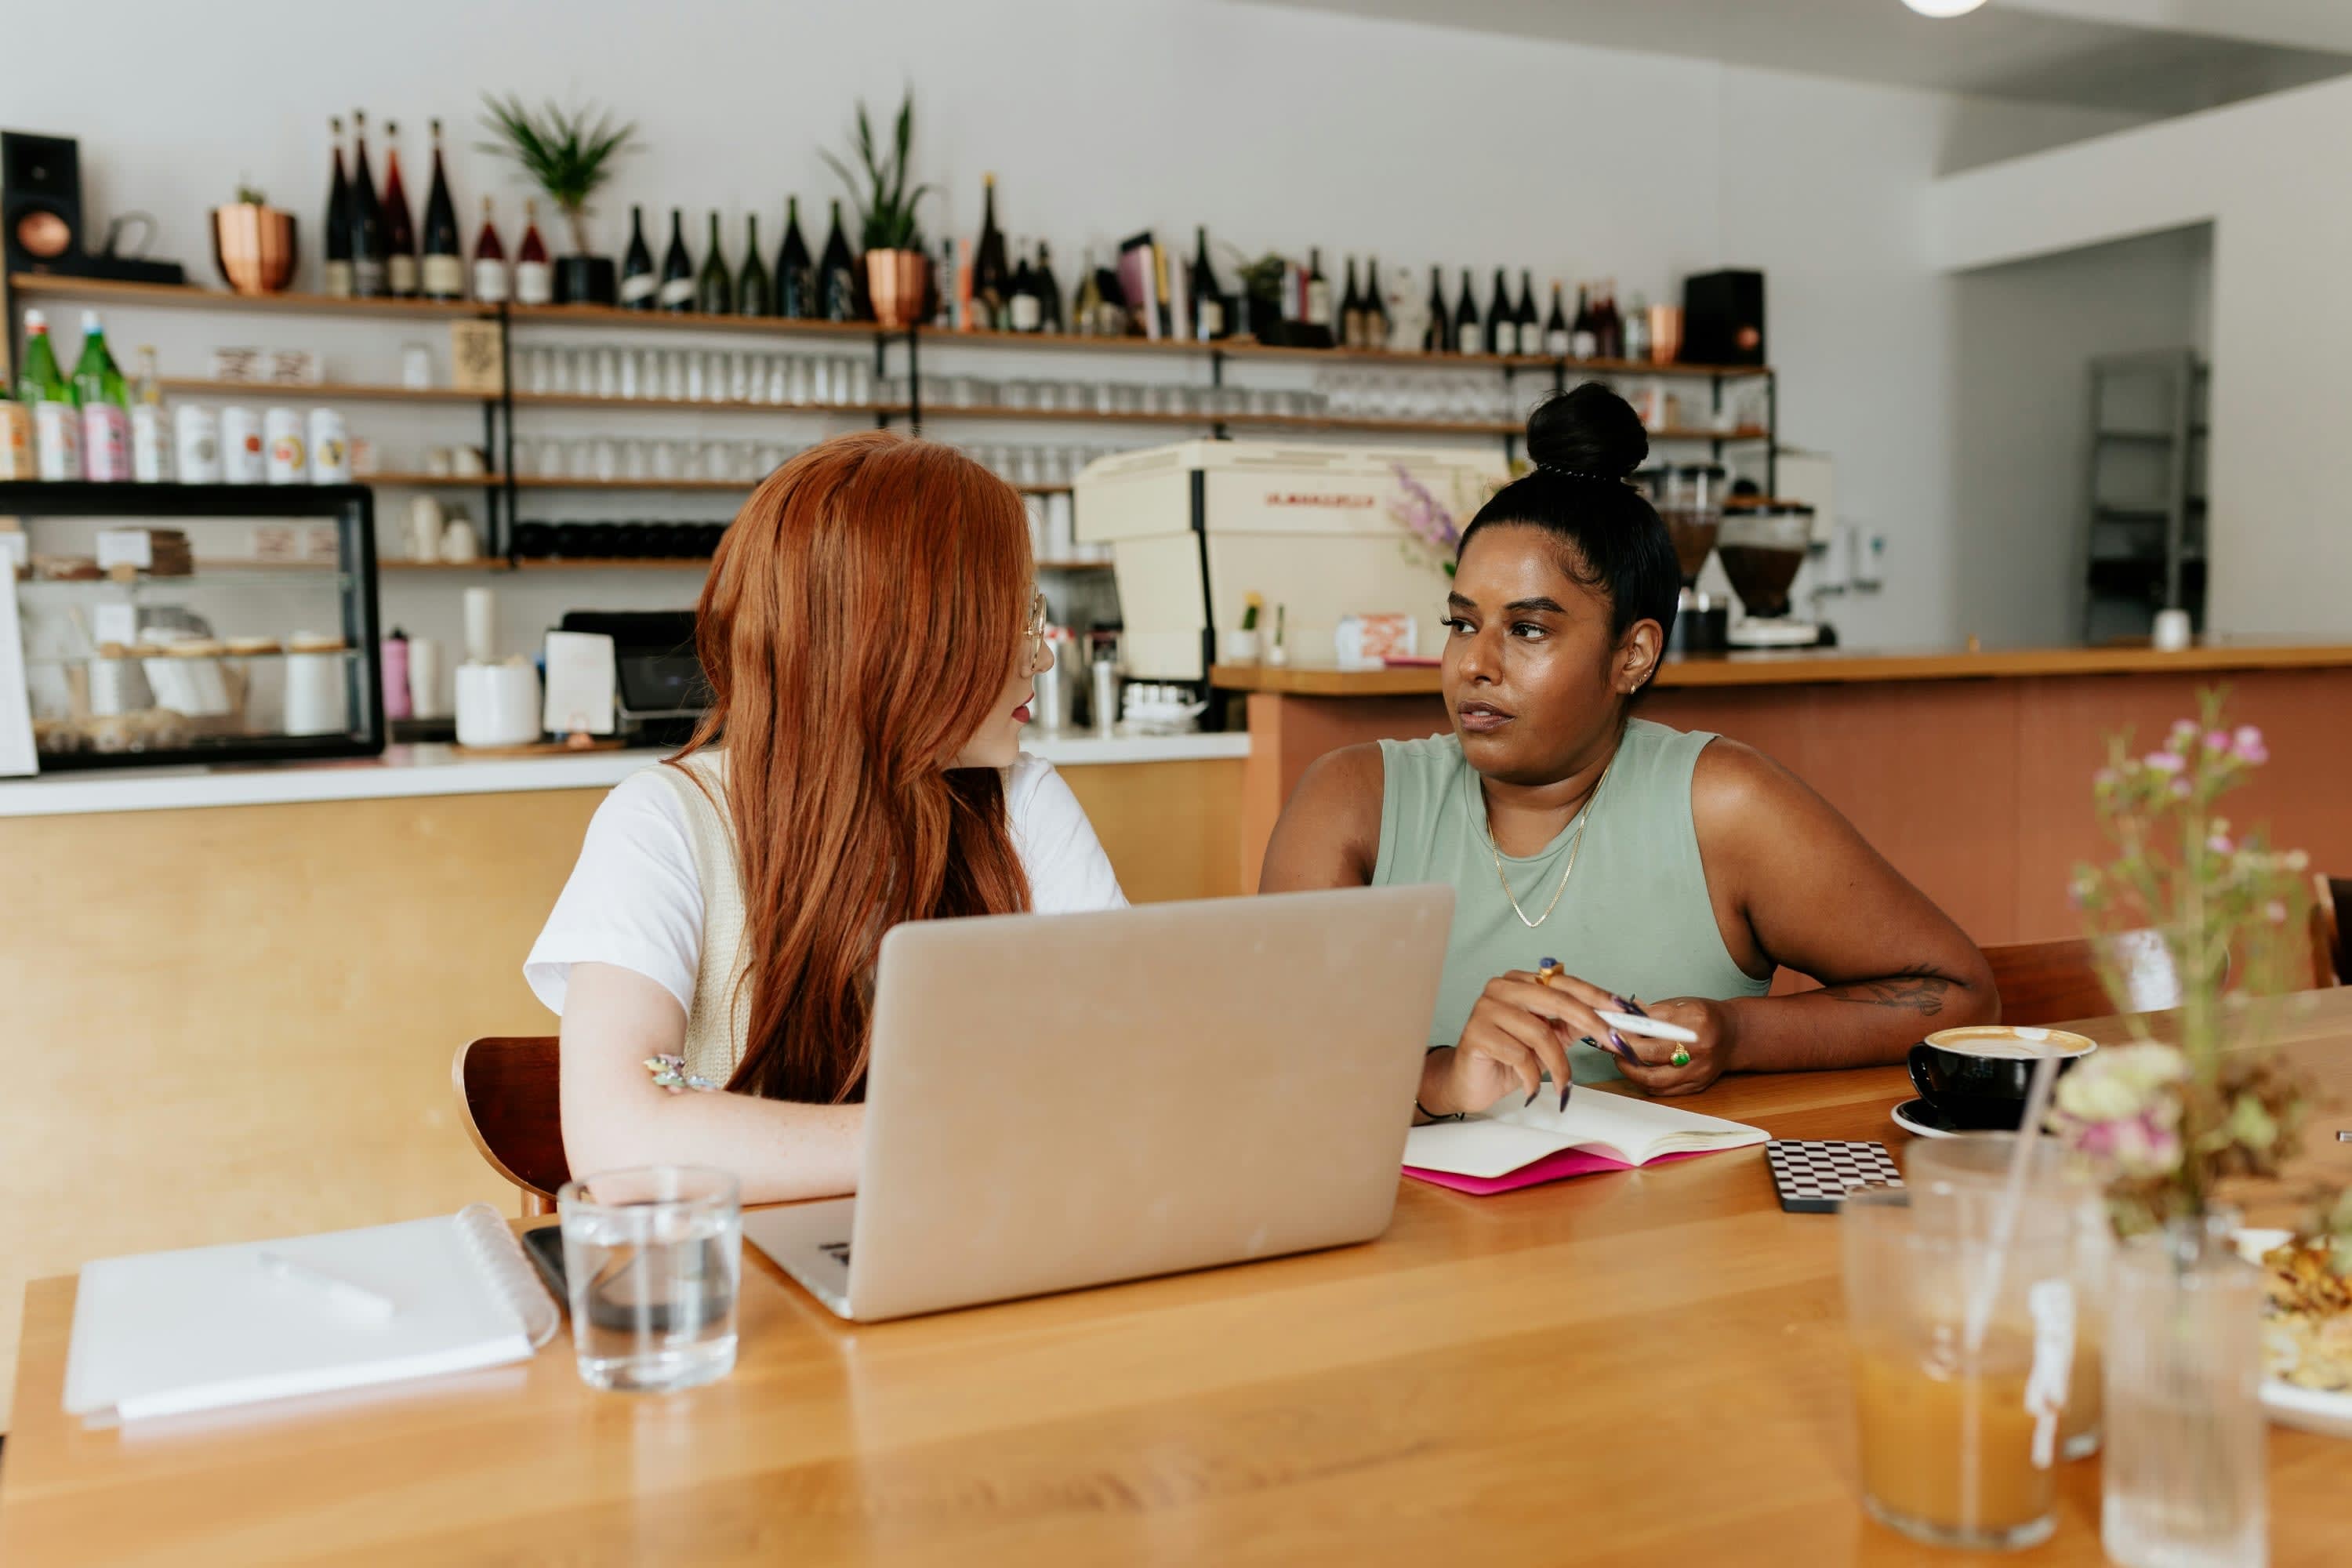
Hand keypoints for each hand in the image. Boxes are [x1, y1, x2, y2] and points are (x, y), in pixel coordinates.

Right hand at [1420, 967, 1633, 1117]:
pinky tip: (1531, 1088)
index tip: (1626, 1012)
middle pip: (1557, 1000)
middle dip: (1592, 1023)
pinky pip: (1520, 1055)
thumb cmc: (1508, 1058)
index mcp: (1520, 982)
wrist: (1469, 1082)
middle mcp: (1501, 988)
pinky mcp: (1475, 1033)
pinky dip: (1533, 1077)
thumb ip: (1572, 1025)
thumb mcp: (1548, 1039)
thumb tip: (1613, 1020)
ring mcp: (1485, 1008)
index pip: (1565, 983)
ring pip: (1540, 1033)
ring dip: (1559, 1065)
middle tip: (1616, 1043)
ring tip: (1563, 1084)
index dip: (1598, 997)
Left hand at [1609, 996, 1739, 1096]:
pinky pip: (1664, 1090)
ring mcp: (1700, 1071)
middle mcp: (1700, 1049)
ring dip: (1631, 1071)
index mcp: (1696, 1022)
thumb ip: (1651, 1013)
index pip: (1654, 1029)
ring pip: (1655, 1080)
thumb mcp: (1681, 1005)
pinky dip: (1645, 1082)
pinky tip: (1636, 1071)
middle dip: (1625, 1053)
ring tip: (1621, 1060)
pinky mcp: (1697, 1086)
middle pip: (1652, 1056)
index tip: (1611, 1031)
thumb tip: (1620, 1017)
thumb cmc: (1705, 1017)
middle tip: (1611, 1046)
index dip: (1629, 1033)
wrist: (1735, 1035)